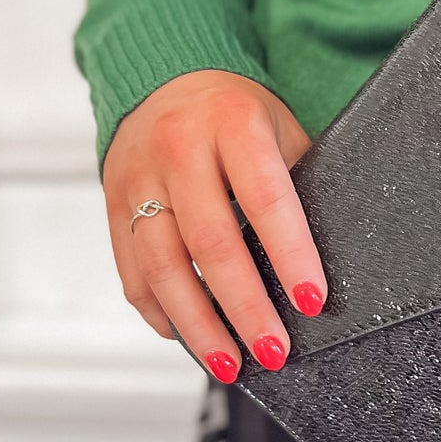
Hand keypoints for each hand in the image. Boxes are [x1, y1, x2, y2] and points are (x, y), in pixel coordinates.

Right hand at [102, 69, 327, 381]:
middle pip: (211, 243)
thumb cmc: (236, 112)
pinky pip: (132, 273)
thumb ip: (297, 182)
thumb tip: (328, 256)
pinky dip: (161, 312)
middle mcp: (178, 149)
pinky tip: (187, 335)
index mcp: (232, 124)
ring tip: (230, 364)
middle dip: (245, 307)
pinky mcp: (112, 207)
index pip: (267, 199)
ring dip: (199, 325)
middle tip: (274, 350)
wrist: (163, 77)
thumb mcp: (278, 127)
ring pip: (162, 268)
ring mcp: (137, 179)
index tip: (312, 300)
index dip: (291, 254)